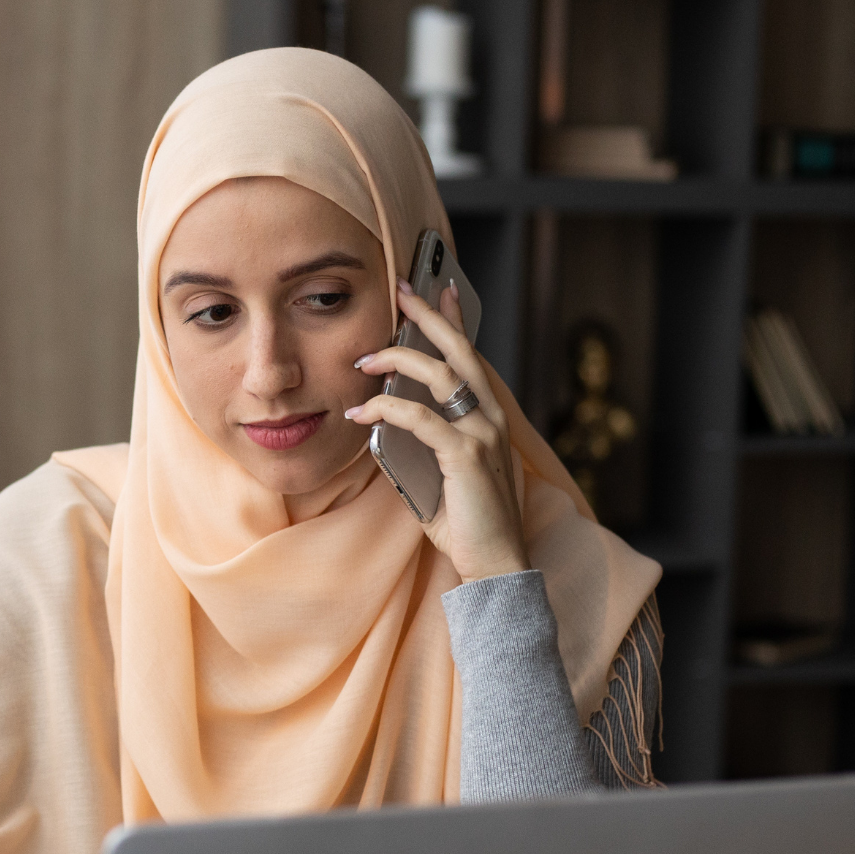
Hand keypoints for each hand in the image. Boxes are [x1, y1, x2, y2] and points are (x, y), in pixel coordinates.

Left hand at [345, 279, 529, 581]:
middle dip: (429, 318)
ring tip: (365, 359)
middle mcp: (492, 418)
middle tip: (402, 291)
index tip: (438, 290)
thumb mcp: (443, 474)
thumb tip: (384, 421)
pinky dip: (385, 410)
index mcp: (490, 419)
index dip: (455, 321)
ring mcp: (482, 435)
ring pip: (441, 376)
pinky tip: (359, 414)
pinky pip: (419, 419)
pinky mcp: (465, 456)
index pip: (472, 358)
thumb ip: (423, 444)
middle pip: (460, 353)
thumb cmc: (468, 522)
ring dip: (399, 360)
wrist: (494, 564)